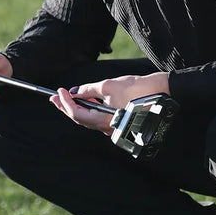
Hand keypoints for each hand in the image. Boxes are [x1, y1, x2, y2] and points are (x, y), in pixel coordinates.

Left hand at [50, 72, 169, 133]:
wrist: (161, 92)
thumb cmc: (137, 89)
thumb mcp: (108, 86)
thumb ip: (89, 90)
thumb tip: (75, 92)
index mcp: (104, 121)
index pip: (77, 114)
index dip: (66, 103)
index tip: (59, 91)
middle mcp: (107, 128)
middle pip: (81, 119)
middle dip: (66, 108)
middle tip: (54, 98)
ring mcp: (113, 127)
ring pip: (89, 120)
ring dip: (76, 108)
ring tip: (66, 97)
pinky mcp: (118, 122)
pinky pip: (98, 119)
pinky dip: (89, 110)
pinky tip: (84, 101)